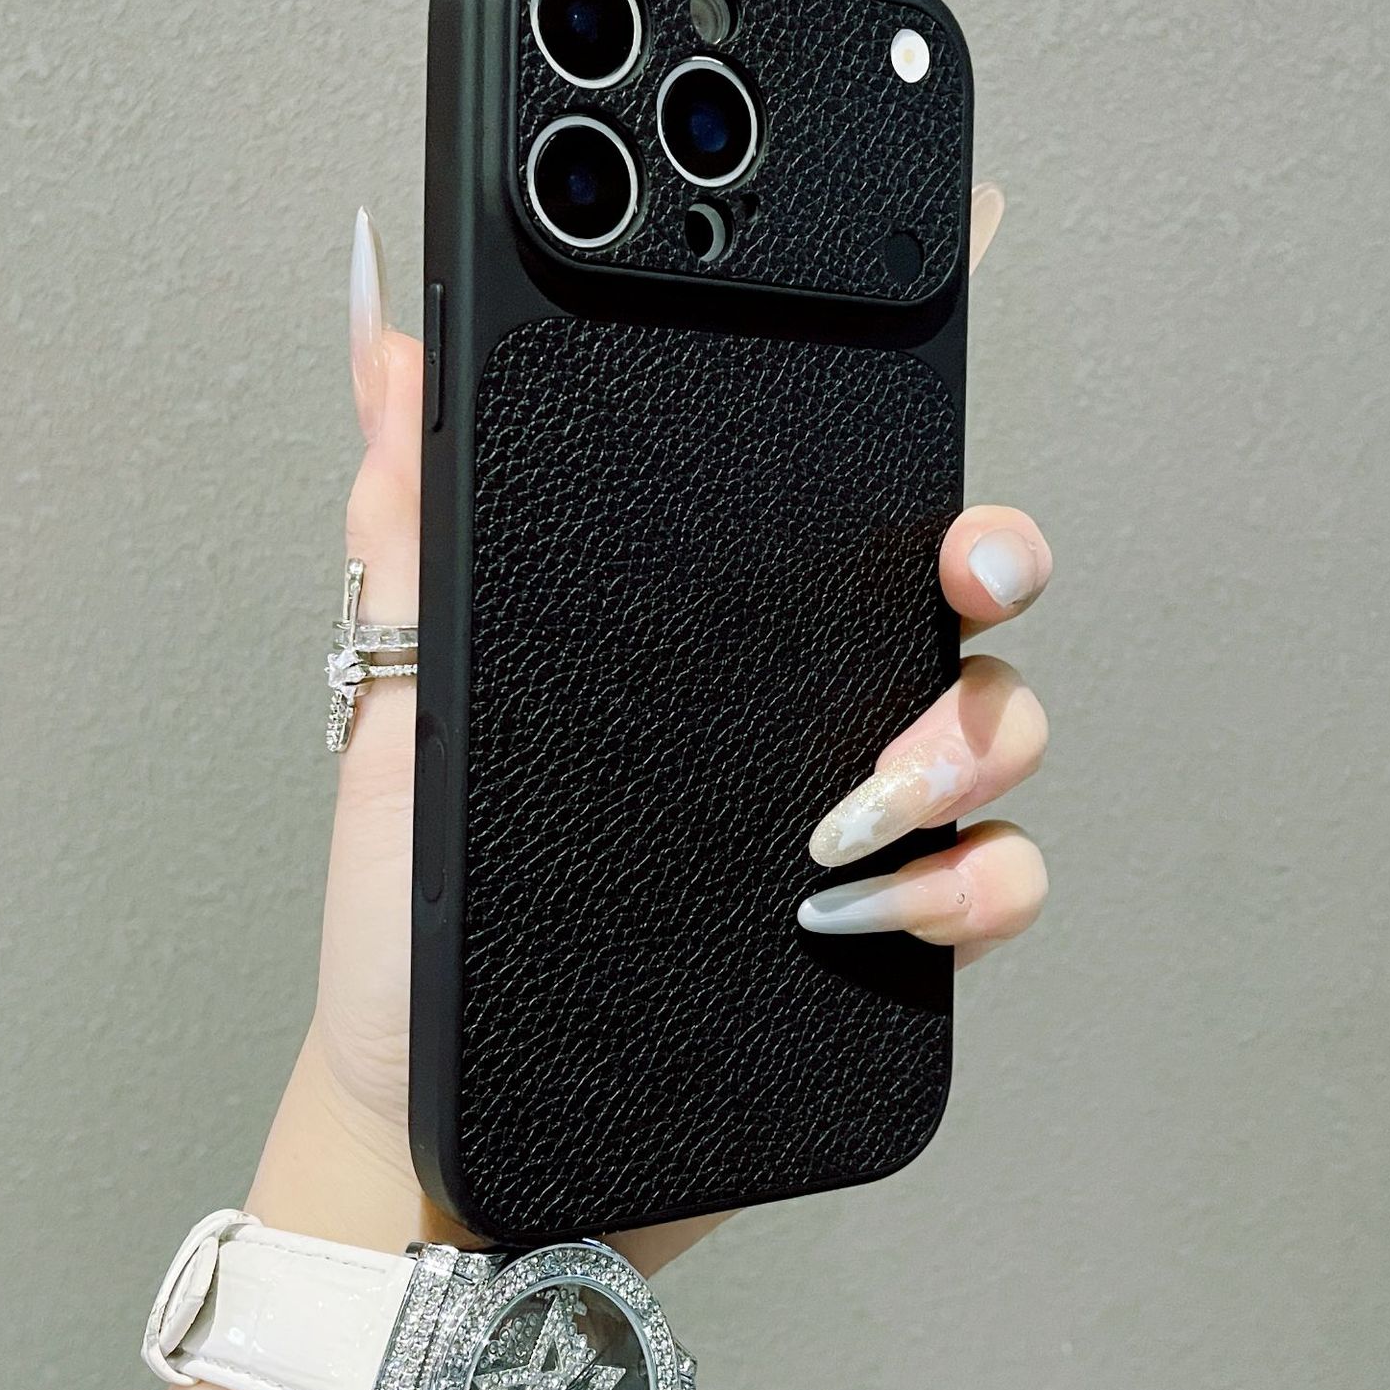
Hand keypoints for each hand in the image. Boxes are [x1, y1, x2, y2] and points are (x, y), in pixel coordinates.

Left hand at [264, 185, 1051, 1269]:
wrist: (447, 1131)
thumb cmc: (417, 922)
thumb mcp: (400, 711)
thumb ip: (409, 534)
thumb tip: (390, 347)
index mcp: (700, 637)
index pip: (809, 493)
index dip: (890, 380)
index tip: (950, 257)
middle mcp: (793, 710)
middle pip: (950, 593)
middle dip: (990, 550)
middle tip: (958, 561)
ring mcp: (854, 825)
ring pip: (999, 726)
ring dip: (966, 743)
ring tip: (846, 811)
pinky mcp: (884, 940)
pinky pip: (998, 886)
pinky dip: (974, 887)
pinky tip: (881, 912)